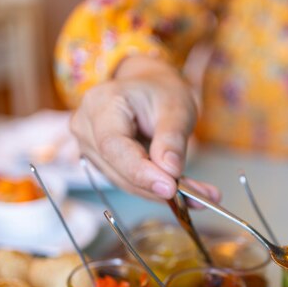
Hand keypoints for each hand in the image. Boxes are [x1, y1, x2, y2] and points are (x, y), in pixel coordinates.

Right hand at [70, 55, 219, 202]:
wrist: (151, 90)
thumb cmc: (162, 92)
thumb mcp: (177, 107)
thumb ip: (172, 138)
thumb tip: (170, 171)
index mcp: (100, 104)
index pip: (114, 147)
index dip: (141, 172)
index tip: (170, 187)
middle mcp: (87, 128)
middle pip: (119, 170)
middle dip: (159, 187)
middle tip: (199, 196)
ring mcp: (91, 148)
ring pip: (126, 182)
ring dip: (162, 193)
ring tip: (200, 195)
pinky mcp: (104, 164)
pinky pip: (130, 183)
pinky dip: (158, 190)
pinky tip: (185, 193)